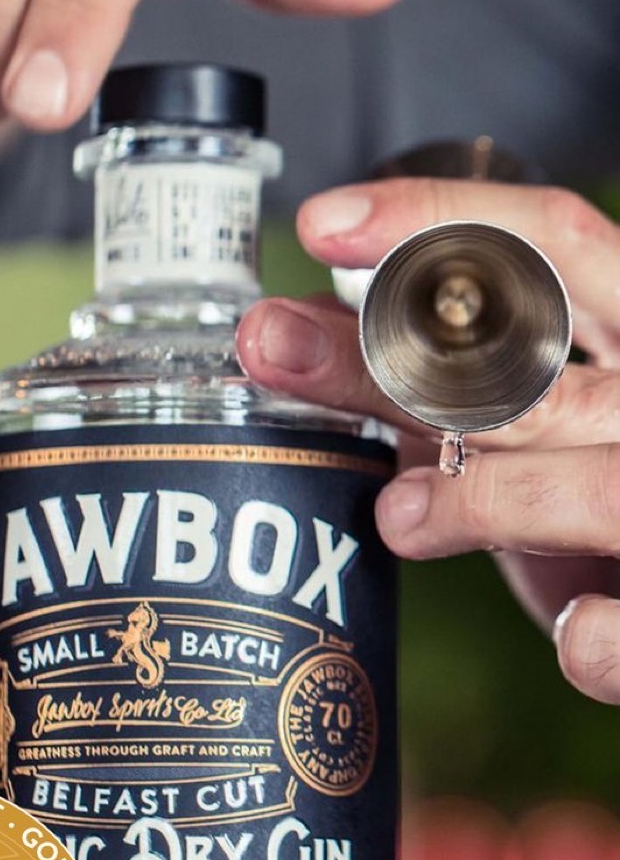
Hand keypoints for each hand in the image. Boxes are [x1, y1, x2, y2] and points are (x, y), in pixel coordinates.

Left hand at [237, 178, 619, 705]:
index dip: (439, 221)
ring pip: (592, 485)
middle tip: (273, 344)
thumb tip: (300, 333)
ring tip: (398, 519)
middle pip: (532, 365)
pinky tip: (572, 639)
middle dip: (388, 354)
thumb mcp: (532, 427)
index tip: (325, 223)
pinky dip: (596, 638)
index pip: (551, 243)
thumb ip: (440, 384)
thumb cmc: (607, 501)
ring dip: (479, 499)